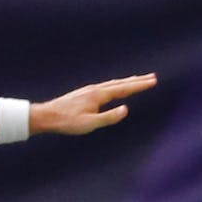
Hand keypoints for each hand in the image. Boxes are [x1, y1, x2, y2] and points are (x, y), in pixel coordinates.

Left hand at [31, 73, 156, 136]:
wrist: (48, 115)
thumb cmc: (68, 122)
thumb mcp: (90, 124)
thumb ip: (109, 117)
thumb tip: (126, 109)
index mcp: (99, 95)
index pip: (124, 89)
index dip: (139, 85)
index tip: (153, 81)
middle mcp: (96, 89)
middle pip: (121, 83)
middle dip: (137, 80)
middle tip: (152, 77)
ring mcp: (90, 90)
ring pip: (113, 83)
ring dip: (127, 81)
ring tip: (138, 79)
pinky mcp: (85, 93)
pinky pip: (106, 86)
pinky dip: (116, 84)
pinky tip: (115, 87)